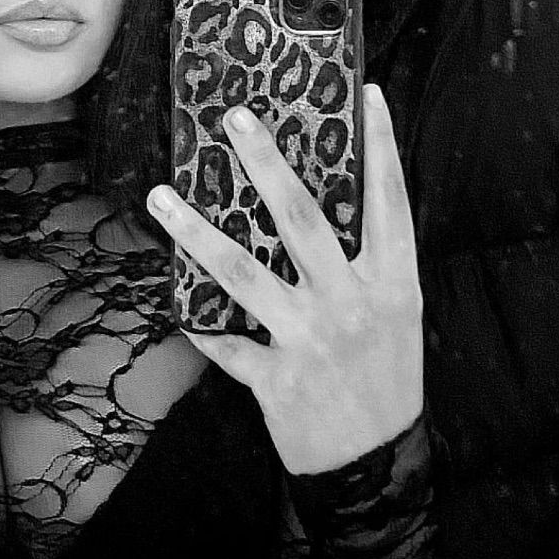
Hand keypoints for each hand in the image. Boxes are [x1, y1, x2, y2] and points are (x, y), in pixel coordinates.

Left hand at [147, 85, 422, 474]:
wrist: (374, 464)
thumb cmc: (387, 378)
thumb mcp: (397, 315)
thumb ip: (369, 264)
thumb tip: (327, 202)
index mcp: (393, 282)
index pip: (389, 200)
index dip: (381, 146)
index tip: (366, 94)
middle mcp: (352, 303)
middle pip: (300, 218)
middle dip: (265, 162)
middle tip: (235, 118)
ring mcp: (309, 339)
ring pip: (242, 271)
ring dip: (196, 230)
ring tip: (162, 195)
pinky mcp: (274, 378)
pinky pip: (222, 341)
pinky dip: (195, 321)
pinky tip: (170, 300)